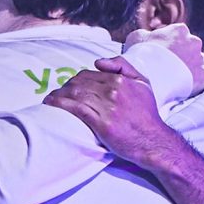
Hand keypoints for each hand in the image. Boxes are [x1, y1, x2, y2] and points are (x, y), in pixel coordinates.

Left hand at [47, 69, 185, 169]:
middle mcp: (113, 91)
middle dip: (64, 88)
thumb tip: (98, 62)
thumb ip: (123, 66)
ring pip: (75, 94)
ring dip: (58, 95)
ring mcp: (108, 107)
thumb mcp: (143, 82)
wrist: (154, 141)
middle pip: (79, 83)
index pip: (89, 74)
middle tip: (56, 95)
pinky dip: (60, 104)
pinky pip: (76, 109)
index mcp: (121, 80)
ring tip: (49, 100)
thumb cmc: (148, 114)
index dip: (75, 80)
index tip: (68, 87)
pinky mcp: (102, 123)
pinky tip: (51, 104)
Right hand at [105, 23, 203, 107]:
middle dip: (183, 56)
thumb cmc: (142, 58)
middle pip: (190, 47)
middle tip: (171, 68)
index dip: (170, 46)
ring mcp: (201, 58)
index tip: (163, 56)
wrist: (153, 78)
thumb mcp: (133, 41)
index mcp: (178, 30)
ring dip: (193, 67)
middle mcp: (193, 41)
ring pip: (200, 60)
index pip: (178, 35)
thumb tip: (113, 53)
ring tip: (182, 78)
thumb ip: (133, 39)